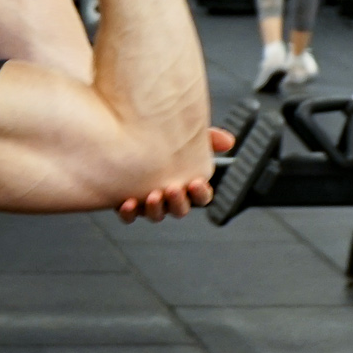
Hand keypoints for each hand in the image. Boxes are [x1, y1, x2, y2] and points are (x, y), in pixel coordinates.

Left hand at [114, 127, 234, 223]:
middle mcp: (169, 197)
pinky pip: (130, 216)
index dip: (201, 193)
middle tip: (173, 188)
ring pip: (156, 215)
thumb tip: (228, 141)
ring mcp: (148, 202)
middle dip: (178, 202)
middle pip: (180, 210)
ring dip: (156, 209)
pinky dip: (129, 213)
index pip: (201, 196)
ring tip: (152, 196)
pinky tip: (128, 203)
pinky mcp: (128, 203)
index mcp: (186, 184)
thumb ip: (207, 138)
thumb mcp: (184, 136)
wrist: (124, 140)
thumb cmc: (160, 141)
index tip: (196, 182)